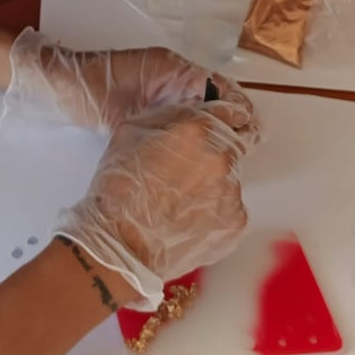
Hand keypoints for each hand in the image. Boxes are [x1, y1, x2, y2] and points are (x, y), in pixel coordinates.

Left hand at [3, 29, 238, 132]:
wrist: (52, 85)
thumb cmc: (83, 90)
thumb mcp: (123, 111)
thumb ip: (162, 119)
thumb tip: (200, 131)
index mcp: (169, 68)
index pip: (217, 85)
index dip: (236, 108)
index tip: (249, 131)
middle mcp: (170, 72)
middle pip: (215, 95)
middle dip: (230, 120)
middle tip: (242, 150)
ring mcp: (161, 84)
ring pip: (201, 105)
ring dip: (213, 125)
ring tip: (224, 155)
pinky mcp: (151, 99)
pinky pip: (182, 110)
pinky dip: (193, 126)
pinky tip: (196, 150)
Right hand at [53, 98, 259, 309]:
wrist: (120, 244)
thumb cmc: (119, 191)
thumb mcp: (131, 132)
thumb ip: (171, 116)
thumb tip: (191, 113)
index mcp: (197, 129)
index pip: (231, 110)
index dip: (224, 117)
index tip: (222, 123)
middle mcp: (221, 157)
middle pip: (236, 144)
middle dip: (217, 151)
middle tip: (190, 170)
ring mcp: (232, 192)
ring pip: (231, 179)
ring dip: (213, 184)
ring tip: (179, 201)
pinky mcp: (236, 223)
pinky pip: (230, 210)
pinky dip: (214, 212)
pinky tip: (186, 220)